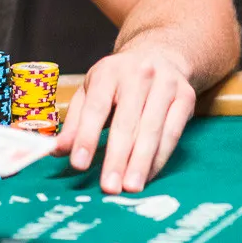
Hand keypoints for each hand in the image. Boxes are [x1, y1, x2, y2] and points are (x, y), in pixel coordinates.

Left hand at [54, 49, 195, 193]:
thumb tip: (55, 150)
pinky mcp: (186, 97)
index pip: (96, 108)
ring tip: (130, 188)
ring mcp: (165, 84)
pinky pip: (172, 133)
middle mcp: (139, 74)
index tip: (79, 164)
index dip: (87, 137)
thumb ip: (75, 121)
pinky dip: (159, 158)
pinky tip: (147, 175)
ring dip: (140, 162)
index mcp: (108, 71)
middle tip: (109, 187)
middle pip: (126, 122)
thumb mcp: (91, 91)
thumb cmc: (118, 80)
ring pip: (152, 130)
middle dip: (117, 157)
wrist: (160, 54)